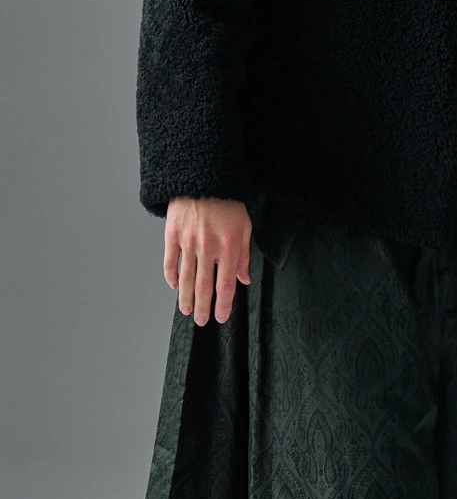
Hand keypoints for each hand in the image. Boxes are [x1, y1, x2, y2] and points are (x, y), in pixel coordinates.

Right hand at [164, 196, 251, 325]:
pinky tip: (175, 286)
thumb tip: (244, 279)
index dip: (223, 304)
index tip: (221, 317)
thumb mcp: (244, 227)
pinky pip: (170, 261)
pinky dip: (172, 276)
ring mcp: (188, 241)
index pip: (226, 283)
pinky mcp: (172, 234)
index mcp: (228, 246)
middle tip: (201, 321)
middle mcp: (208, 247)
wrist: (204, 177)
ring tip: (186, 310)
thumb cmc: (228, 202)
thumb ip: (243, 255)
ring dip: (186, 297)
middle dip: (203, 307)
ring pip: (186, 277)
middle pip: (204, 285)